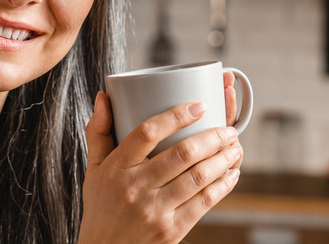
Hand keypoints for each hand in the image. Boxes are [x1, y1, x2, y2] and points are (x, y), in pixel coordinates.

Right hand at [79, 78, 242, 243]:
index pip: (147, 132)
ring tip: (235, 147)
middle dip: (213, 137)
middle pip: (182, 153)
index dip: (176, 116)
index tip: (199, 106)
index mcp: (117, 167)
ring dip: (223, 159)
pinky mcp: (172, 230)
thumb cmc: (101, 206)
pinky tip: (232, 173)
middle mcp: (135, 187)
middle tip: (228, 129)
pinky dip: (223, 185)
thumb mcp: (94, 169)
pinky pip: (205, 202)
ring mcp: (155, 210)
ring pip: (198, 177)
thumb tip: (104, 97)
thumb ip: (98, 132)